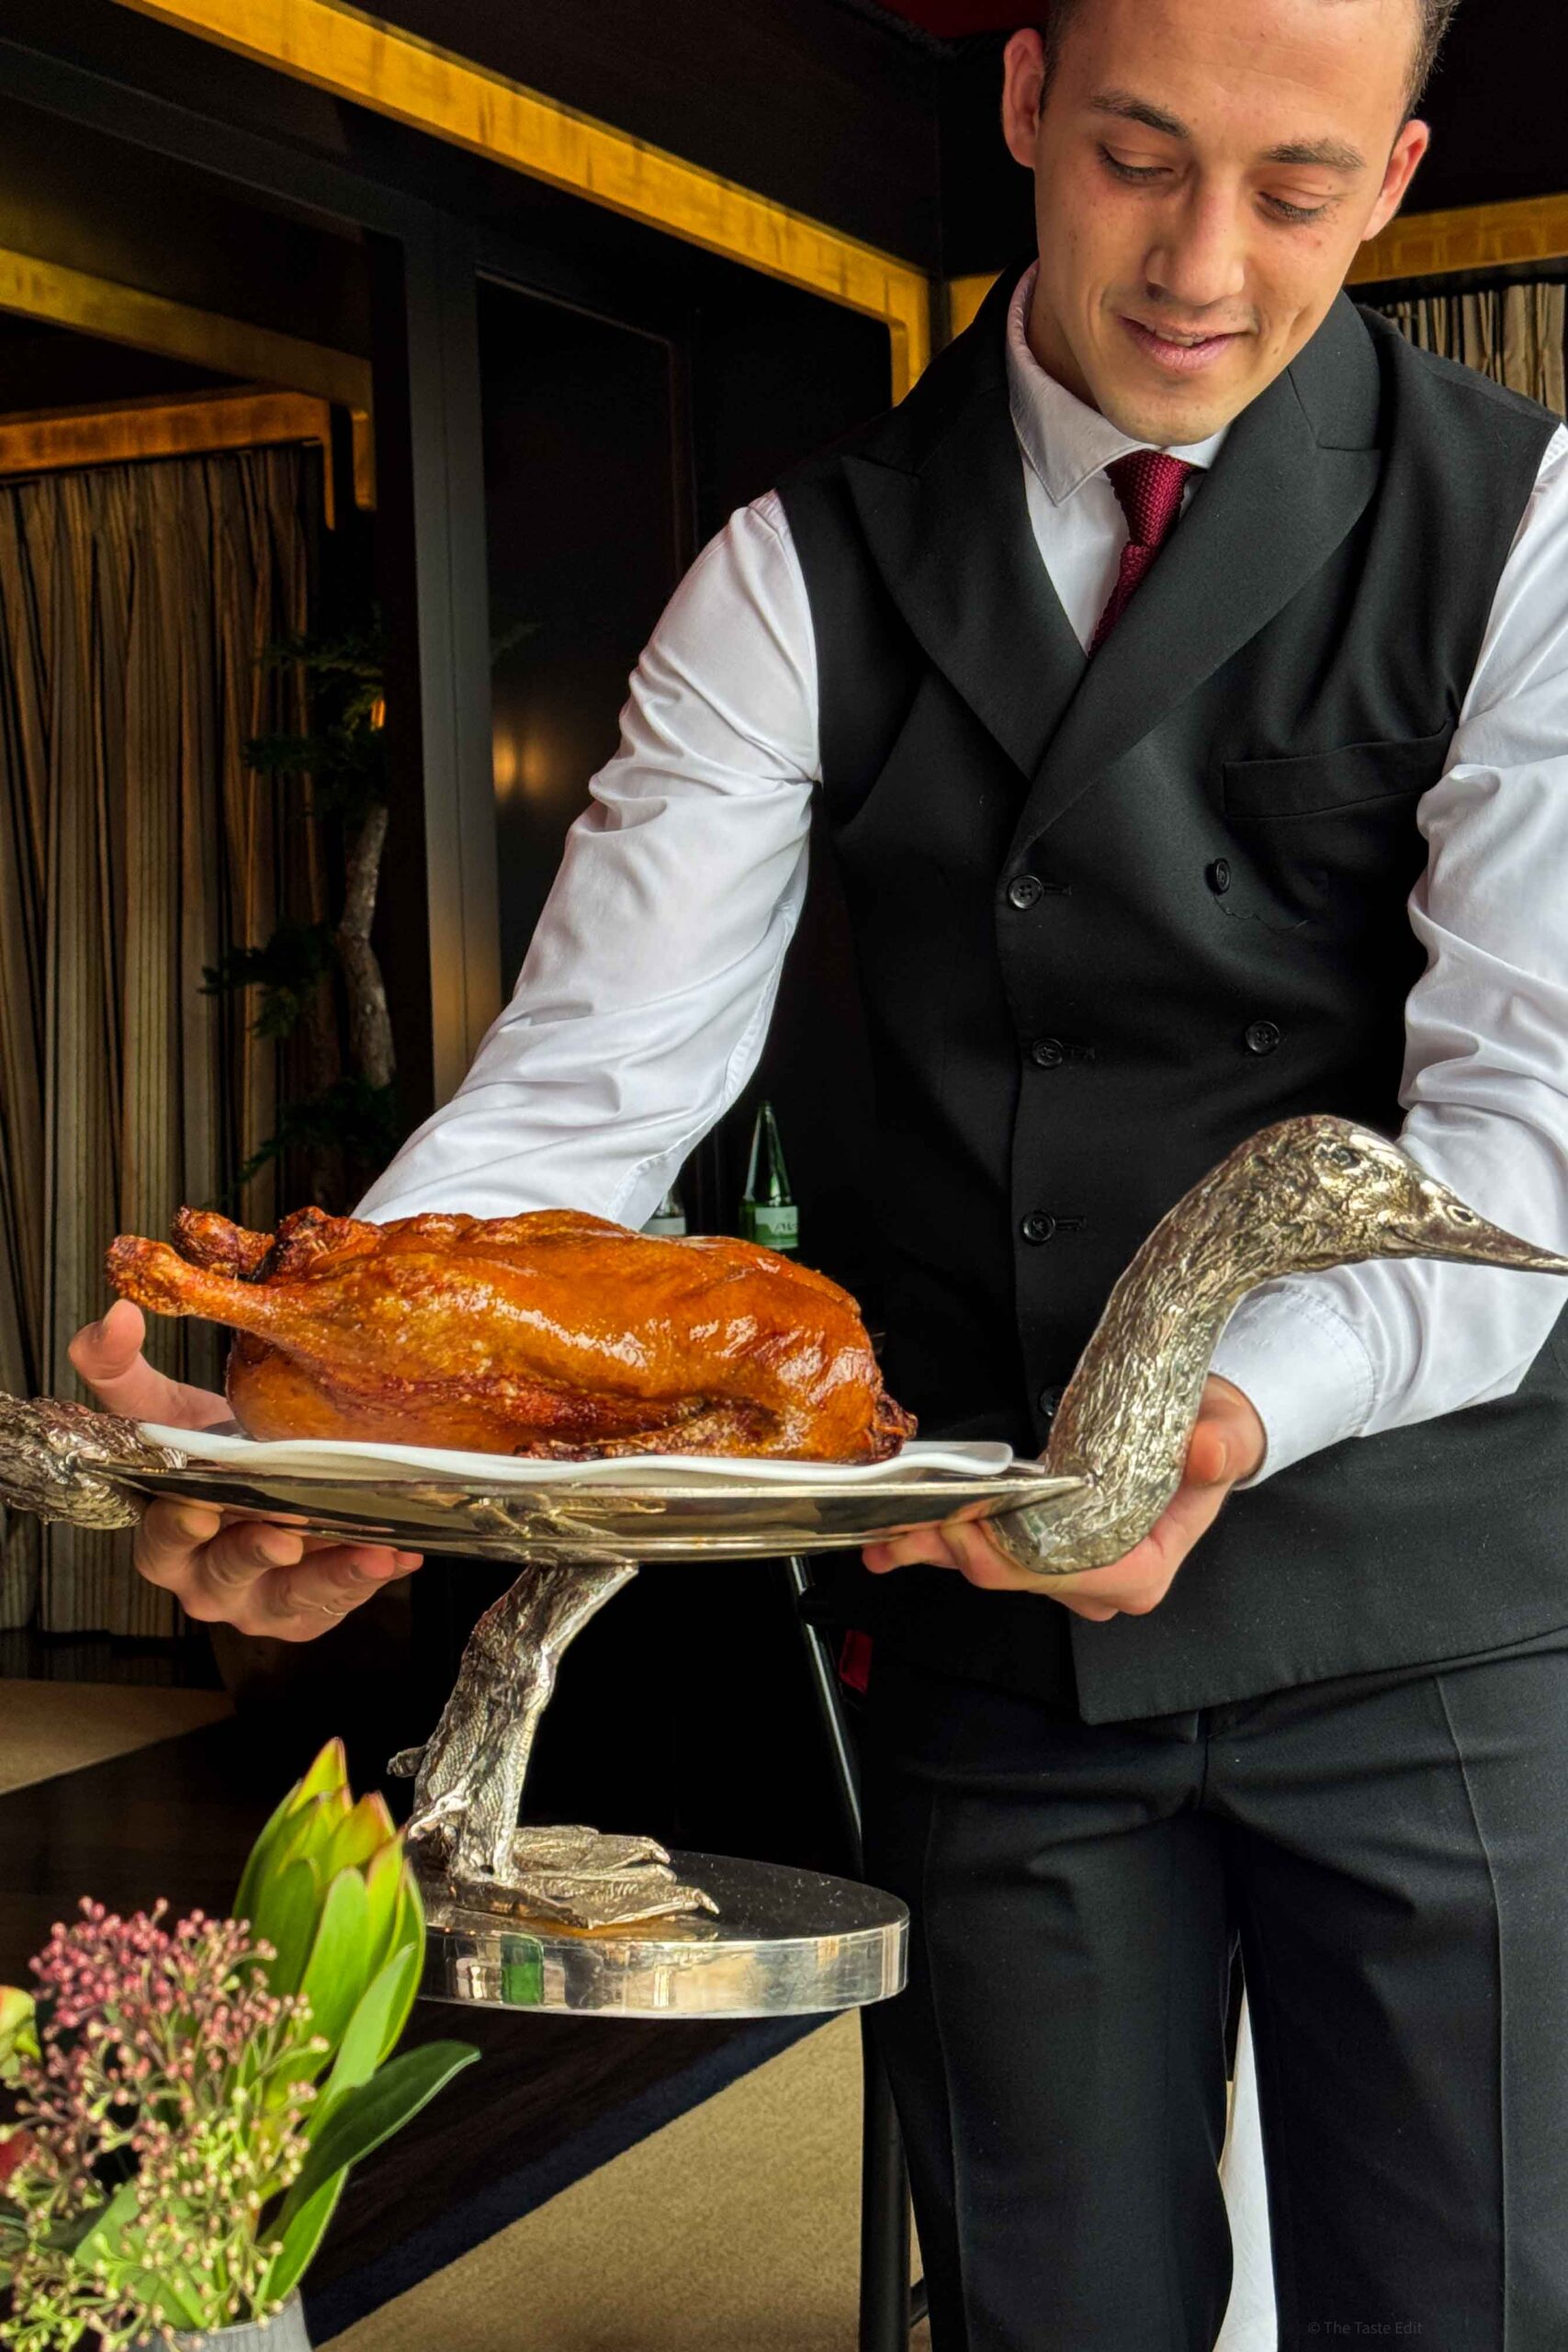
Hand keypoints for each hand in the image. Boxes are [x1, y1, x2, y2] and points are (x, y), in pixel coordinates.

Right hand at [68, 1299, 421, 1640]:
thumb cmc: (211, 1448)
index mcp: (166, 1541)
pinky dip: (374, 1576)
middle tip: (282, 1538)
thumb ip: (121, 1368)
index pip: (163, 1541)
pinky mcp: (309, 1613)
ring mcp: (261, 1603)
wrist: (270, 1472)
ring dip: (332, 1578)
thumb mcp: (164, 1407)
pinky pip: (342, 1601)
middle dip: (253, 1556)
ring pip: (293, 1598)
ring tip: (370, 1551)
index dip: (177, 1530)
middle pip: (226, 1575)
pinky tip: (405, 1551)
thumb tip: (117, 1315)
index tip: (197, 1511)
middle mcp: (208, 1581)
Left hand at [861, 1375, 1265, 1622]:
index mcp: (1143, 1570)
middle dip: (963, 1551)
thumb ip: (1221, 1445)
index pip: (1072, 1577)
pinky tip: (892, 1548)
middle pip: (1019, 1576)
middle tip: (914, 1523)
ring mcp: (1066, 1573)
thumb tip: (1209, 1447)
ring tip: (888, 1536)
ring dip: (938, 1550)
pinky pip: (983, 1553)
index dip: (1016, 1559)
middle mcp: (1100, 1585)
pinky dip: (938, 1545)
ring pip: (992, 1569)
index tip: (975, 1528)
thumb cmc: (1212, 1436)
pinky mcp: (1039, 1551)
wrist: (1202, 1430)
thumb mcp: (1228, 1432)